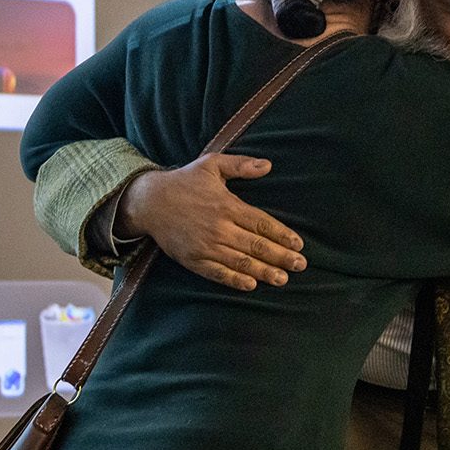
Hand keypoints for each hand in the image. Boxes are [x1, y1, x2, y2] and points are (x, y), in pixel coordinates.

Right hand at [117, 154, 306, 291]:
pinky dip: (235, 280)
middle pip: (256, 246)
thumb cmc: (184, 181)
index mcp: (227, 205)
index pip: (261, 223)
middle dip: (281, 257)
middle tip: (300, 265)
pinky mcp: (193, 259)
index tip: (299, 245)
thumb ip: (241, 165)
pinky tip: (251, 285)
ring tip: (283, 279)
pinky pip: (218, 273)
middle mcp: (219, 227)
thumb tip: (268, 165)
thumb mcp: (212, 164)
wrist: (149, 201)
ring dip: (264, 272)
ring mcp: (205, 245)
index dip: (282, 235)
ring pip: (241, 262)